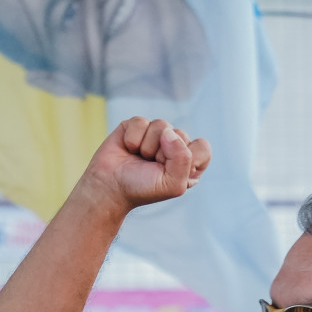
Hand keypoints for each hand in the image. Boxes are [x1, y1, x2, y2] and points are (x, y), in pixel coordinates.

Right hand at [81, 117, 211, 213]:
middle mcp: (175, 147)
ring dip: (147, 146)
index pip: (202, 148)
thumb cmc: (142, 189)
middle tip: (150, 167)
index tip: (171, 172)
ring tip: (139, 158)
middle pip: (181, 134)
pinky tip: (128, 149)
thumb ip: (182, 159)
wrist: (109, 187)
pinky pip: (141, 122)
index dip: (187, 158)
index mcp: (189, 163)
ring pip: (162, 125)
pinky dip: (132, 138)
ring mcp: (156, 135)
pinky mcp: (137, 126)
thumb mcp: (172, 184)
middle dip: (163, 154)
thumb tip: (169, 132)